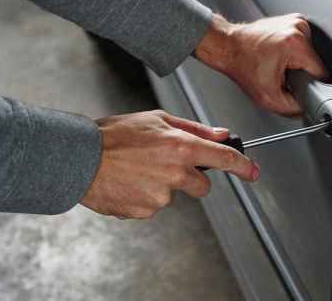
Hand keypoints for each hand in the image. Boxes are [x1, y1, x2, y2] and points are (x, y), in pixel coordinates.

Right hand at [80, 110, 258, 218]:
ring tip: (138, 170)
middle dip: (191, 178)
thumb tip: (222, 134)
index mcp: (181, 147)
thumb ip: (194, 129)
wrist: (78, 158)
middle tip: (164, 164)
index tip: (253, 172)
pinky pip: (154, 206)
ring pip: (175, 195)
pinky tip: (129, 182)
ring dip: (163, 185)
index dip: (243, 167)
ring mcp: (161, 196)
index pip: (224, 159)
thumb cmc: (114, 135)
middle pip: (202, 186)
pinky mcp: (146, 211)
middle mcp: (175, 173)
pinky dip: (145, 196)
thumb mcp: (157, 119)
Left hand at [195, 13, 327, 115]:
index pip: (321, 72)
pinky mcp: (293, 20)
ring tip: (278, 63)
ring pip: (310, 54)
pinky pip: (303, 44)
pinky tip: (279, 55)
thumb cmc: (242, 65)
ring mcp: (296, 21)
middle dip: (301, 72)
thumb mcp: (267, 97)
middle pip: (315, 63)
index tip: (298, 85)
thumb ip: (292, 108)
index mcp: (296, 44)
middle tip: (282, 74)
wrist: (228, 46)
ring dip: (298, 62)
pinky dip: (294, 52)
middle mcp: (298, 28)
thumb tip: (306, 109)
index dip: (311, 85)